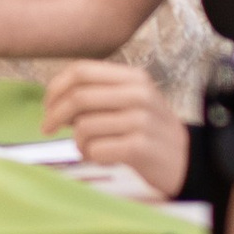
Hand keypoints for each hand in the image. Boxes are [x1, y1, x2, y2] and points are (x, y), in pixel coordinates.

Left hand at [41, 60, 191, 195]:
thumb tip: (55, 100)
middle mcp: (139, 95)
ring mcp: (141, 121)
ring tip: (90, 148)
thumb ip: (98, 95)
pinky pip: (95, 150)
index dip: (56, 87)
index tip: (47, 106)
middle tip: (47, 128)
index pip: (81, 71)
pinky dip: (90, 156)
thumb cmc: (149, 131)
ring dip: (77, 142)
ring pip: (84, 127)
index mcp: (134, 78)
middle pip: (78, 97)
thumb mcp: (131, 102)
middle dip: (54, 115)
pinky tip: (100, 157)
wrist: (187, 161)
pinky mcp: (140, 148)